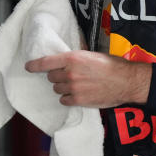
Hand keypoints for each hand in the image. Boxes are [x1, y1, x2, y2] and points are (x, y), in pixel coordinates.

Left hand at [25, 50, 150, 107]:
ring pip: (57, 89)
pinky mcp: (79, 100)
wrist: (126, 81)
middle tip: (69, 76)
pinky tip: (77, 95)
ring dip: (62, 87)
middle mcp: (70, 73)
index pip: (45, 62)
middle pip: (51, 77)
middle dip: (57, 76)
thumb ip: (76, 57)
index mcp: (72, 58)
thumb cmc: (112, 65)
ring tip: (75, 85)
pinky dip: (68, 98)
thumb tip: (65, 58)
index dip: (34, 65)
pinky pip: (64, 100)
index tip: (28, 67)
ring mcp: (73, 88)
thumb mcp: (92, 54)